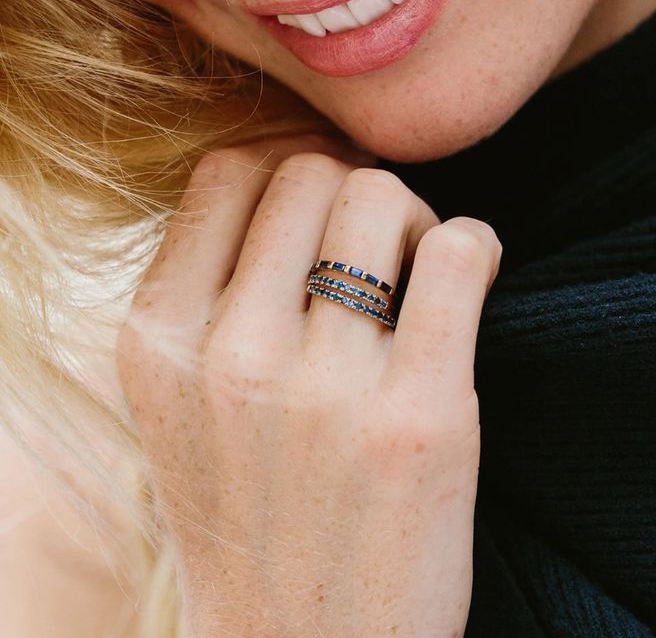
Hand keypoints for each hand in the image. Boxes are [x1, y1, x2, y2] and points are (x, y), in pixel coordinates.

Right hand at [116, 138, 502, 637]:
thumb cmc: (249, 514)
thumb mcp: (183, 399)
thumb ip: (211, 289)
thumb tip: (296, 179)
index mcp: (156, 339)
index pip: (228, 172)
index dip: (285, 166)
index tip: (322, 204)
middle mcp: (228, 355)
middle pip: (311, 173)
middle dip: (355, 188)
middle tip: (380, 240)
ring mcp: (323, 389)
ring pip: (380, 197)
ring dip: (414, 215)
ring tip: (422, 266)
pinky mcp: (420, 419)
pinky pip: (458, 254)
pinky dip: (474, 244)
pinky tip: (471, 272)